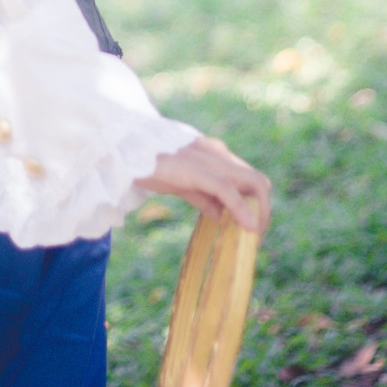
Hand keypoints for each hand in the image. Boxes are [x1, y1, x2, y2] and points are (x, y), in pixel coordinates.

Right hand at [140, 135, 272, 233]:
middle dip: (264, 211)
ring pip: (252, 184)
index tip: (252, 229)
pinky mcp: (196, 168)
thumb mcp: (180, 182)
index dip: (256, 205)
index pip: (249, 179)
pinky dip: (242, 209)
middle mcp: (217, 153)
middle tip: (256, 237)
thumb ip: (202, 195)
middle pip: (258, 182)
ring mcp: (209, 158)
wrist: (122, 148)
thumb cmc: (147, 163)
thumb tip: (219, 214)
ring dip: (259, 213)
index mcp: (213, 154)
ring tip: (254, 237)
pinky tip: (248, 228)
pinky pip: (227, 189)